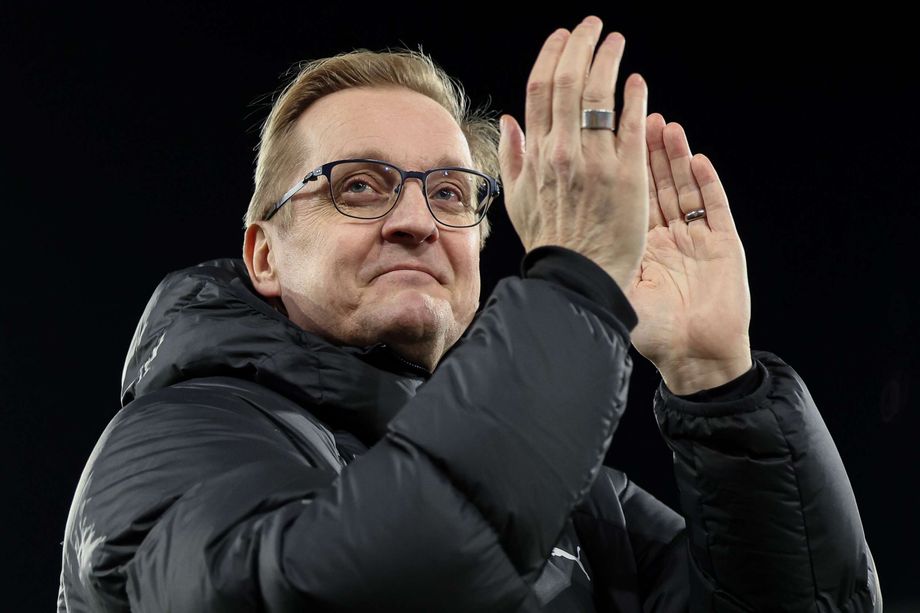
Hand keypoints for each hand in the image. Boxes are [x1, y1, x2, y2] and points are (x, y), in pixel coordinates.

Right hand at [498, 15, 649, 288]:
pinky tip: (637, 81)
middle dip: (580, 44)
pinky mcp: (627, 174)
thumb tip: (509, 120)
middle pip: (568, 80)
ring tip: (615, 40)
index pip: (539, 89)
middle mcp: (562, 152)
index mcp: (535, 155)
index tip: (562, 36)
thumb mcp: (516, 201)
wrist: (577, 277)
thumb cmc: (550, 241)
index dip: (551, 55)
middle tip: (592, 25)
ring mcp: (595, 161)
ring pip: (599, 94)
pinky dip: (634, 96)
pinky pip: (631, 123)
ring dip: (607, 59)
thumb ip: (512, 157)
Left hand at [623, 114, 751, 394]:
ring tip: (665, 126)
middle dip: (646, 149)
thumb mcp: (618, 292)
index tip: (606, 136)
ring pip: (684, 188)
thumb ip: (597, 262)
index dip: (618, 168)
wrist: (693, 358)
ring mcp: (696, 239)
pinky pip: (714, 208)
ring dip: (674, 157)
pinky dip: (706, 184)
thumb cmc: (654, 333)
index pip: (625, 196)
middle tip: (637, 116)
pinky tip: (697, 160)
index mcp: (640, 245)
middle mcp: (667, 237)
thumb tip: (558, 241)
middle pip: (655, 184)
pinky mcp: (724, 246)